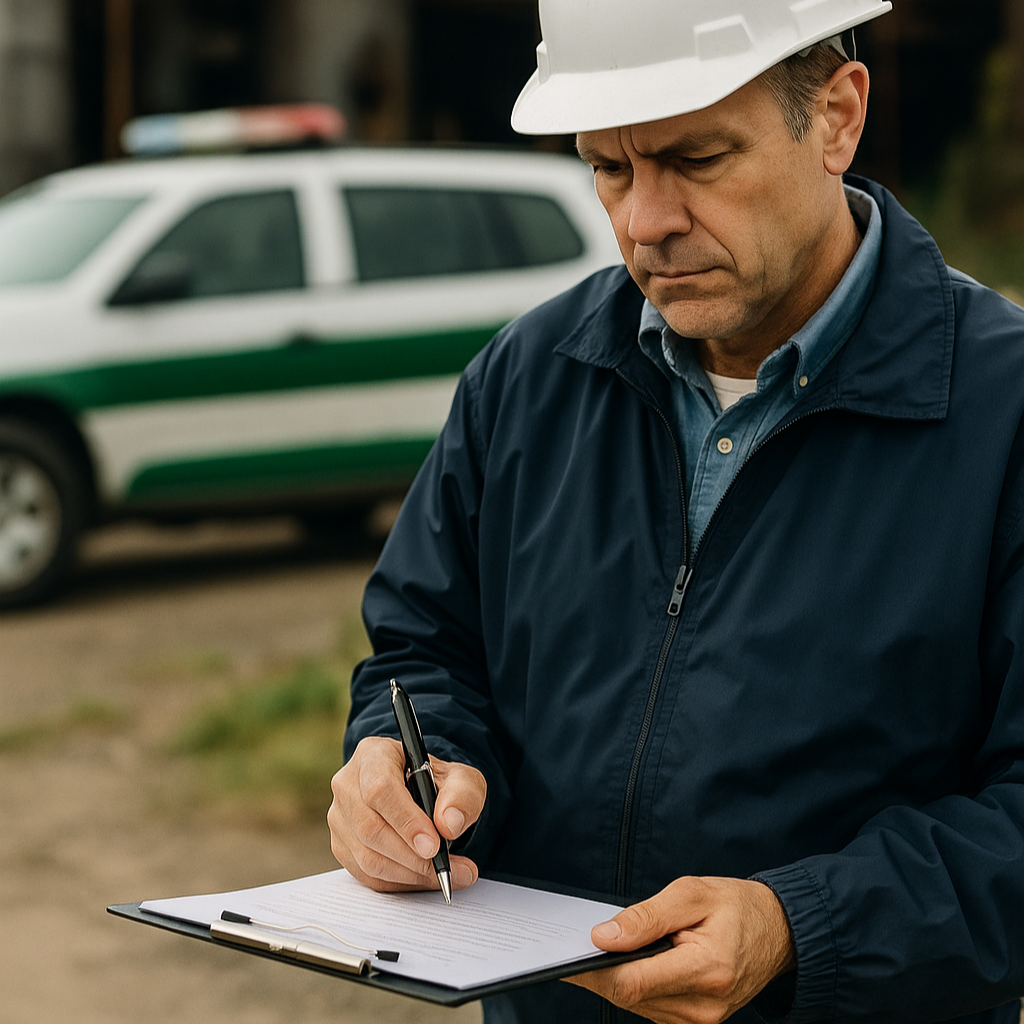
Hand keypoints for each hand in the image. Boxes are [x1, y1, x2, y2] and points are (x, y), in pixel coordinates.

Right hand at [328, 736, 485, 893]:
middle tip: (447, 868)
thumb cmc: (439, 783)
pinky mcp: (341, 845)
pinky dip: (400, 882)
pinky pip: (367, 875)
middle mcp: (348, 784)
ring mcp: (340, 816)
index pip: (380, 789)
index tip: (434, 845)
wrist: (424, 794)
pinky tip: (426, 878)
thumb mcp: (462, 779)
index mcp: (373, 755)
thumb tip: (448, 824)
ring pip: (367, 857)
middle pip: (370, 828)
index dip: (406, 821)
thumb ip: (462, 796)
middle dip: (412, 856)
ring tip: (447, 876)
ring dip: (410, 874)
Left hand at [568, 876, 794, 1023]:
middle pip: (629, 997)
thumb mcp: (691, 894)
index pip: (633, 982)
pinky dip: (637, 985)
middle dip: (602, 970)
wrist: (779, 932)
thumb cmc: (736, 906)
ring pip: (636, 1005)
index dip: (596, 968)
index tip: (571, 951)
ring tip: (613, 946)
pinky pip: (651, 1007)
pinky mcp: (697, 1023)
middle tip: (584, 942)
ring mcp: (702, 1020)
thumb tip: (603, 937)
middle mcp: (704, 1006)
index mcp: (707, 970)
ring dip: (619, 977)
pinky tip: (636, 961)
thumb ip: (646, 917)